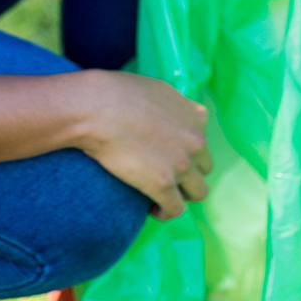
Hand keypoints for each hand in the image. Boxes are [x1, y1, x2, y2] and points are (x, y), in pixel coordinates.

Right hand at [75, 71, 211, 219]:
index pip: (202, 141)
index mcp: (195, 116)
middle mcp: (196, 140)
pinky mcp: (164, 185)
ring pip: (198, 192)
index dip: (187, 150)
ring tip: (162, 194)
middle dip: (188, 173)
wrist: (97, 108)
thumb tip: (171, 117)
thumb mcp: (157, 89)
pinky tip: (152, 207)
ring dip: (182, 194)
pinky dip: (165, 211)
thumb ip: (174, 106)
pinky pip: (175, 209)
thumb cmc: (117, 93)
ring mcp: (182, 164)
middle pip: (204, 168)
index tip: (170, 155)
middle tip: (165, 174)